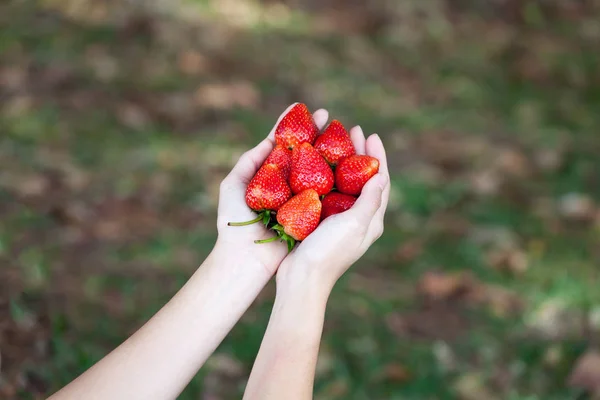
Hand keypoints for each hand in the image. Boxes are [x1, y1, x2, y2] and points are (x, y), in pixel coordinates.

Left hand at [216, 104, 329, 275]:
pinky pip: (325, 192)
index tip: (303, 106)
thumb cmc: (233, 222)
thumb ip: (249, 161)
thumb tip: (271, 141)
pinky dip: (336, 178)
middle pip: (304, 152)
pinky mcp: (309, 213)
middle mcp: (286, 182)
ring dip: (330, 150)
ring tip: (343, 133)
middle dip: (317, 132)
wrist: (244, 258)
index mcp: (267, 173)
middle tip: (330, 116)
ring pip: (317, 169)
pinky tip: (347, 163)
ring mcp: (299, 197)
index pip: (281, 142)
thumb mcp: (233, 185)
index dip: (292, 123)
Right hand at [276, 128, 389, 292]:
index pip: (381, 181)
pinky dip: (325, 176)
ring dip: (342, 162)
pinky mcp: (321, 222)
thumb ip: (369, 200)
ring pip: (345, 184)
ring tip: (334, 142)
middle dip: (360, 154)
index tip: (371, 135)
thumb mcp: (354, 224)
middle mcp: (358, 219)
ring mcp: (339, 221)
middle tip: (352, 131)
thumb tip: (382, 175)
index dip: (377, 157)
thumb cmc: (328, 252)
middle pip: (363, 179)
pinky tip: (314, 165)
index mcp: (371, 220)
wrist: (301, 279)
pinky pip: (327, 193)